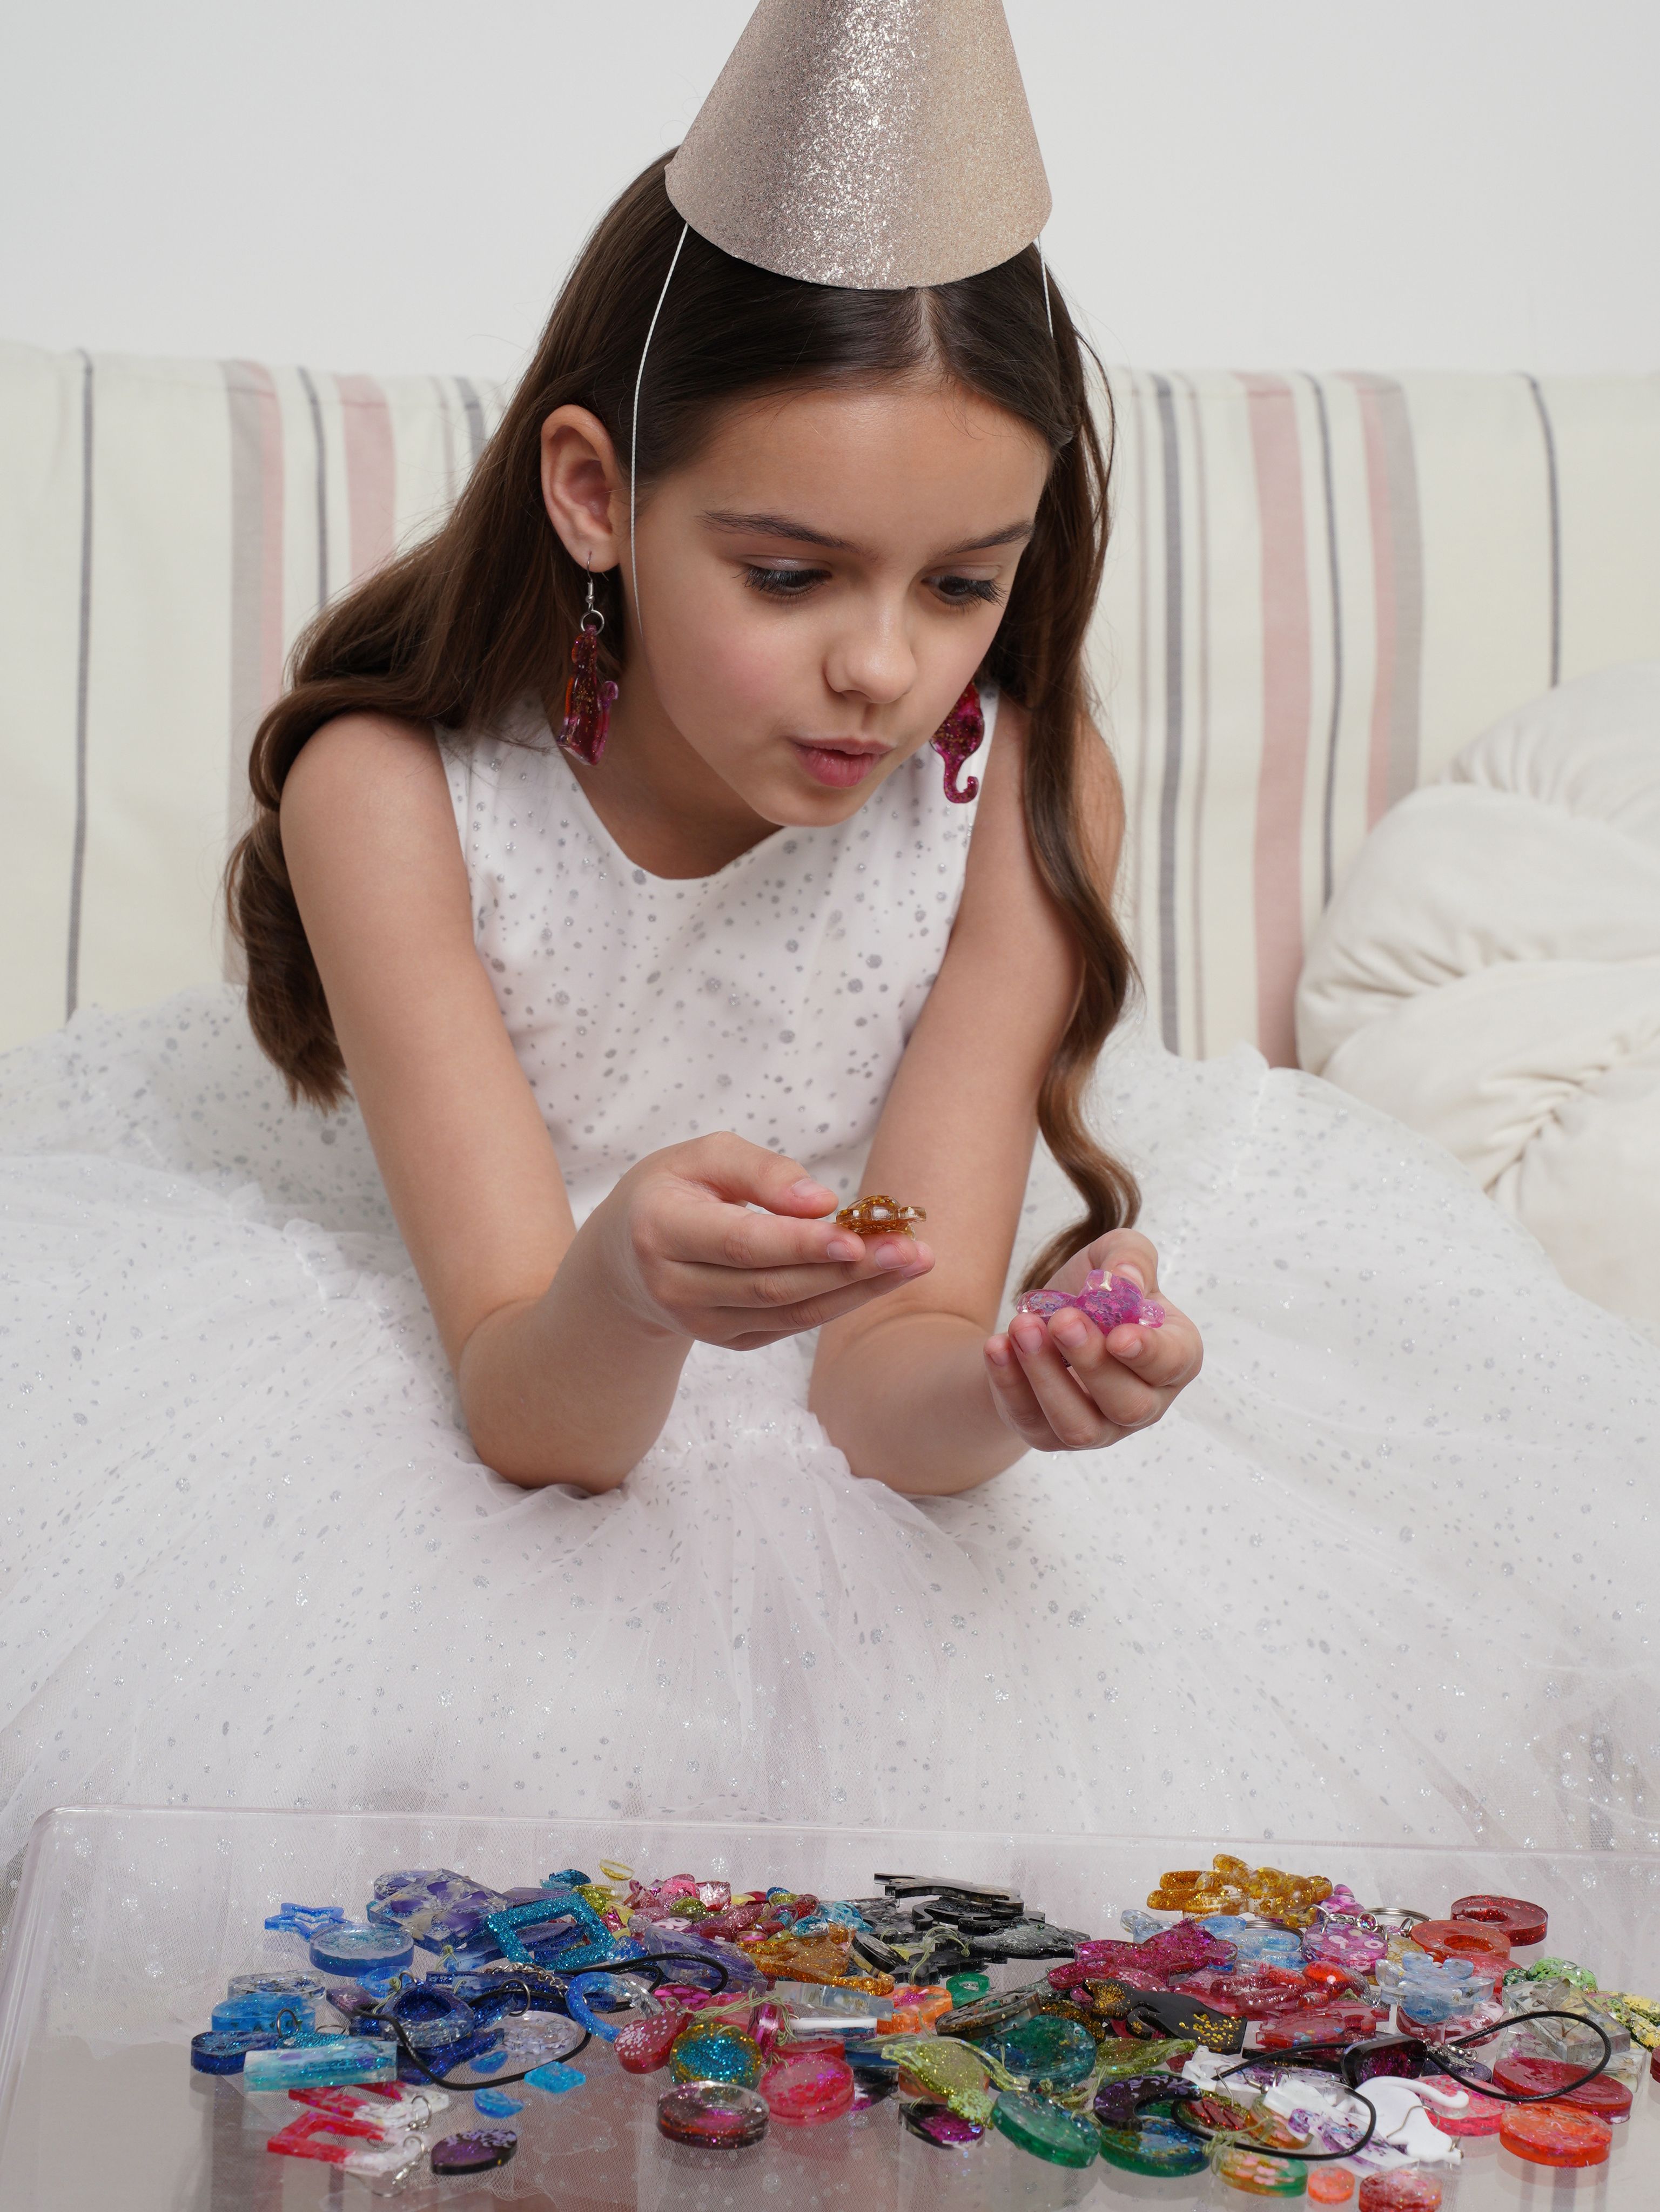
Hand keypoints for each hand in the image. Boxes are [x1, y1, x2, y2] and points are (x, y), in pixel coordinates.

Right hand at [594, 1133, 933, 1350]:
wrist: (627, 1257)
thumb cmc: (675, 1190)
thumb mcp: (704, 1156)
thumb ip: (759, 1169)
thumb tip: (820, 1201)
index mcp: (661, 1230)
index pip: (740, 1243)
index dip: (800, 1243)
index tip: (856, 1234)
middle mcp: (676, 1287)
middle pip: (774, 1284)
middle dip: (849, 1268)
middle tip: (911, 1248)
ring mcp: (701, 1324)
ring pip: (791, 1312)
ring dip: (859, 1289)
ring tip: (915, 1261)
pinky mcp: (729, 1341)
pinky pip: (793, 1324)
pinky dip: (842, 1301)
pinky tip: (883, 1277)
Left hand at [982, 1229, 1200, 1451]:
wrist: (1043, 1322)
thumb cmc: (1093, 1293)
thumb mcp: (1112, 1256)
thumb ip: (1129, 1257)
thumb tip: (1125, 1278)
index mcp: (1173, 1356)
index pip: (1174, 1363)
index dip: (1150, 1354)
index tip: (1119, 1335)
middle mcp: (1145, 1402)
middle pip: (1129, 1405)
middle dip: (1092, 1363)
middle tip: (1062, 1321)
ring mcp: (1100, 1429)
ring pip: (1079, 1426)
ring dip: (1047, 1377)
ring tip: (1022, 1327)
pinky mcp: (1050, 1435)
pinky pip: (1031, 1421)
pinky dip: (1010, 1383)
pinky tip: (997, 1346)